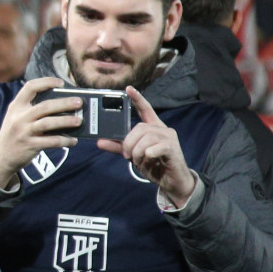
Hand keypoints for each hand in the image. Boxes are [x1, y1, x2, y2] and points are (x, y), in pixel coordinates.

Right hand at [0, 78, 80, 188]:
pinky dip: (64, 141)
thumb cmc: (14, 134)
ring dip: (66, 121)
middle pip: (45, 106)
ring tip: (79, 121)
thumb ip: (33, 110)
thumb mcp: (17, 117)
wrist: (0, 157)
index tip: (61, 83)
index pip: (30, 87)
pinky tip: (73, 140)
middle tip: (79, 102)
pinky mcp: (29, 146)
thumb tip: (62, 107)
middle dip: (64, 103)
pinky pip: (51, 142)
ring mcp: (24, 132)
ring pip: (48, 123)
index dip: (46, 82)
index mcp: (16, 106)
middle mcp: (19, 117)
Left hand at [96, 87, 195, 206]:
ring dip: (137, 151)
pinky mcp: (173, 148)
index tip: (128, 89)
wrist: (173, 182)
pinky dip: (148, 154)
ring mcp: (169, 138)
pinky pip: (156, 147)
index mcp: (153, 128)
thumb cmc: (155, 166)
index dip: (137, 98)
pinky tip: (149, 159)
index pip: (145, 109)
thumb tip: (99, 142)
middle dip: (129, 142)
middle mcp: (162, 129)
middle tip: (127, 155)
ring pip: (147, 137)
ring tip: (138, 161)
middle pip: (140, 127)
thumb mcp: (133, 156)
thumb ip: (119, 147)